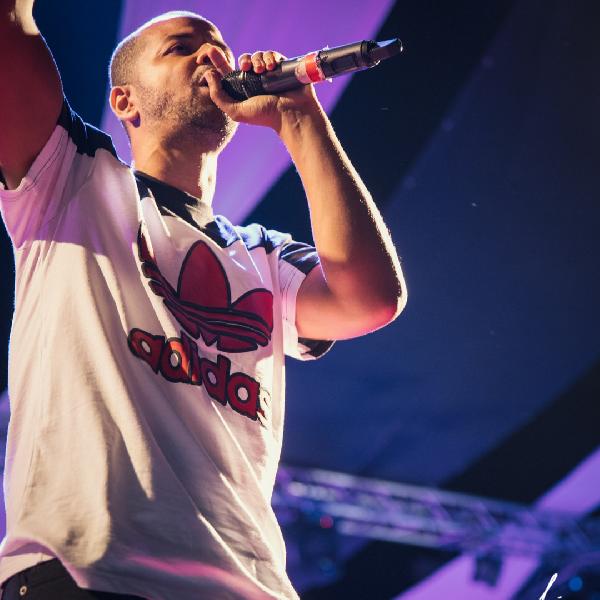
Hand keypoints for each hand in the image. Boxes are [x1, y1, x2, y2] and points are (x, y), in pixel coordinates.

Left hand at [203, 50, 321, 132]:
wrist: (291, 113)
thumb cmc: (265, 116)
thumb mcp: (236, 111)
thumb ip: (218, 97)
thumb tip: (209, 74)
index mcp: (243, 90)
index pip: (228, 72)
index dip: (218, 61)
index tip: (210, 51)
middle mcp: (256, 81)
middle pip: (244, 60)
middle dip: (244, 60)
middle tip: (246, 68)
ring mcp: (269, 74)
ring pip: (258, 56)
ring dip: (258, 59)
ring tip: (263, 71)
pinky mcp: (282, 68)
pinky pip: (272, 54)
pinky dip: (270, 57)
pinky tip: (272, 67)